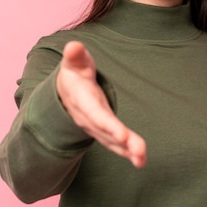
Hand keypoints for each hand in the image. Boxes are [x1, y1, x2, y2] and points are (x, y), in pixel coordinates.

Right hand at [56, 41, 146, 167]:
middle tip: (139, 152)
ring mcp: (95, 127)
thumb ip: (75, 56)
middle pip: (106, 132)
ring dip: (127, 151)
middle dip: (122, 142)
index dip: (108, 125)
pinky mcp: (103, 132)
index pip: (96, 114)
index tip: (122, 135)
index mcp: (82, 99)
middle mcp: (88, 118)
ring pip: (112, 141)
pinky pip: (115, 144)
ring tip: (142, 160)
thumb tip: (73, 46)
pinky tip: (140, 160)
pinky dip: (127, 152)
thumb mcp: (74, 62)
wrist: (64, 91)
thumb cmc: (74, 73)